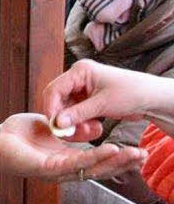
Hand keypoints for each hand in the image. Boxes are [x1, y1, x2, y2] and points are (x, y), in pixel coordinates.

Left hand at [0, 113, 146, 182]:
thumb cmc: (17, 135)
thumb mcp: (52, 127)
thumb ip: (73, 129)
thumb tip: (94, 127)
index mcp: (65, 160)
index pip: (96, 163)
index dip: (117, 159)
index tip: (137, 150)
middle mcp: (62, 170)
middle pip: (98, 170)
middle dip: (123, 164)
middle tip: (145, 155)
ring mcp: (54, 172)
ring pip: (90, 169)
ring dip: (113, 162)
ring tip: (133, 154)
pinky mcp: (44, 168)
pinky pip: (73, 162)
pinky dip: (93, 156)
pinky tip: (109, 149)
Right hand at [42, 60, 173, 136]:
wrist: (152, 99)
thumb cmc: (132, 94)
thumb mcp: (103, 105)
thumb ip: (78, 113)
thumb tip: (58, 123)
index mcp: (80, 71)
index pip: (54, 89)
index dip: (51, 108)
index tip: (55, 125)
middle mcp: (78, 78)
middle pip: (58, 100)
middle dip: (64, 117)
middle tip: (70, 133)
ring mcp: (82, 89)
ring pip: (66, 109)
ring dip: (74, 122)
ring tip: (89, 131)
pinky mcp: (87, 99)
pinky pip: (75, 113)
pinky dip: (81, 122)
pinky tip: (93, 127)